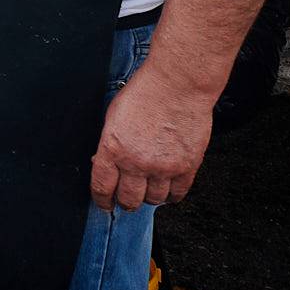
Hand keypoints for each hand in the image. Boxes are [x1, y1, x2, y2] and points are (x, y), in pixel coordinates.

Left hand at [89, 63, 211, 211]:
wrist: (177, 85)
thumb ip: (109, 145)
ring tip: (148, 191)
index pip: (102, 187)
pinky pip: (178, 193)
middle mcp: (137, 163)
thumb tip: (104, 163)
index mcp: (113, 149)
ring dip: (149, 198)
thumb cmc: (144, 94)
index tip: (104, 204)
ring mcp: (164, 167)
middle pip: (129, 199)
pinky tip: (168, 191)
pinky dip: (172, 196)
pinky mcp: (187, 166)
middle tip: (126, 200)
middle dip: (125, 202)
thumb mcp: (113, 118)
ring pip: (154, 199)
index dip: (102, 200)